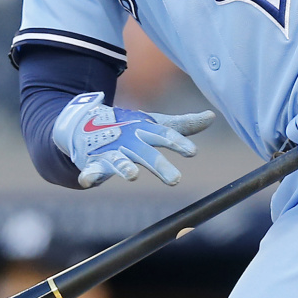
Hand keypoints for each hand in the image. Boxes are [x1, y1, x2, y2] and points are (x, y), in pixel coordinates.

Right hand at [52, 92, 214, 187]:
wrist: (85, 122)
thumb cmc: (128, 126)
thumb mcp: (154, 124)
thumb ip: (182, 125)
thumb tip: (212, 116)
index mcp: (145, 131)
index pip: (164, 135)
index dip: (178, 142)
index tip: (192, 152)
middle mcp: (129, 140)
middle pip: (146, 153)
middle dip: (159, 165)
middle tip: (176, 180)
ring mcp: (110, 151)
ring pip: (118, 160)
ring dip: (123, 167)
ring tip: (132, 175)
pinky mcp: (93, 162)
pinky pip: (90, 170)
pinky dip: (88, 175)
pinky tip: (86, 181)